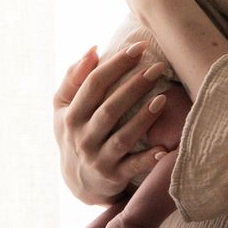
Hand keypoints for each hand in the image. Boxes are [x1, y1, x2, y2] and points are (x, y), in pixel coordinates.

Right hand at [53, 43, 173, 206]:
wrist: (78, 179)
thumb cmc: (75, 132)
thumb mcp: (63, 108)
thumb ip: (73, 78)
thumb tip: (93, 49)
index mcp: (71, 116)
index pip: (93, 84)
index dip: (116, 64)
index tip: (139, 47)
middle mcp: (82, 138)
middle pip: (110, 109)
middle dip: (135, 86)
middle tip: (158, 68)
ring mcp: (98, 158)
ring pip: (123, 137)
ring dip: (144, 118)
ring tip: (163, 98)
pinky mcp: (114, 176)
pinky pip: (133, 167)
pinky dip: (148, 159)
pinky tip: (164, 148)